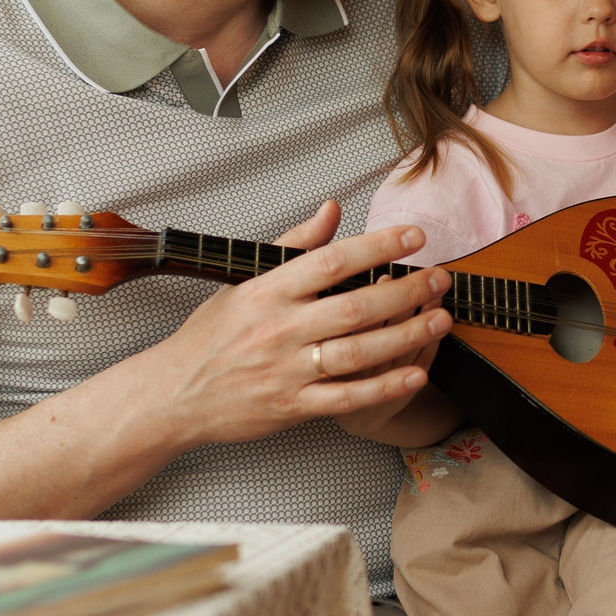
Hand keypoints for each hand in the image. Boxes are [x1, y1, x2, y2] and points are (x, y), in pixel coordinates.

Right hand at [144, 202, 451, 447]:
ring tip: (441, 319)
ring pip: (358, 351)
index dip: (377, 246)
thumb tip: (331, 209)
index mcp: (268, 292)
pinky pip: (348, 397)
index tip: (413, 238)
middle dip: (405, 292)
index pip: (331, 260)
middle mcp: (279, 329)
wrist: (175, 394)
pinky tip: (414, 373)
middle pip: (354, 306)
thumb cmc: (210, 337)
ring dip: (405, 335)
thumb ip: (292, 245)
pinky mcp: (293, 406)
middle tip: (440, 279)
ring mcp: (287, 370)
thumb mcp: (243, 280)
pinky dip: (384, 386)